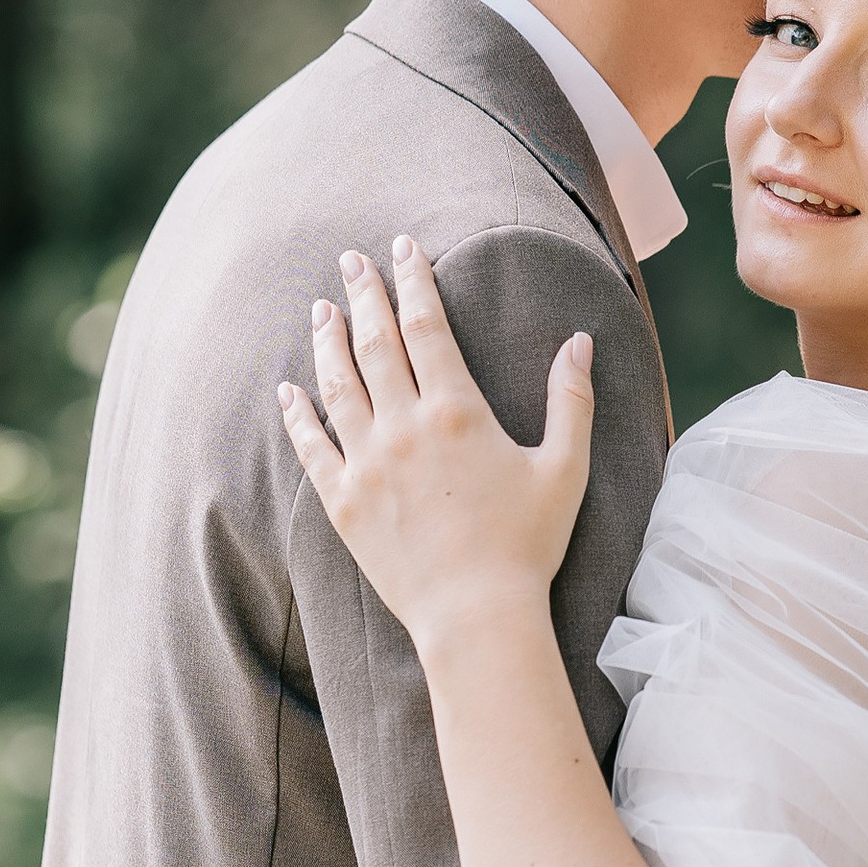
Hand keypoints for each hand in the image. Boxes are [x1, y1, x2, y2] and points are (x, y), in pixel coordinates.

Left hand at [280, 239, 593, 657]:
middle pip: (375, 343)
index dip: (413, 281)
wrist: (476, 617)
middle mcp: (404, 428)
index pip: (427, 326)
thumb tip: (580, 341)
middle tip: (351, 260)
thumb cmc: (528, 544)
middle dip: (363, 294)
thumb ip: (571, 399)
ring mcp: (367, 465)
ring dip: (327, 341)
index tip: (402, 249)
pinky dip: (297, 415)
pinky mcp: (343, 504)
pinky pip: (311, 448)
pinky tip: (287, 390)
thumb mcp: (565, 467)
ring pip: (337, 386)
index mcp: (457, 411)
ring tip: (321, 309)